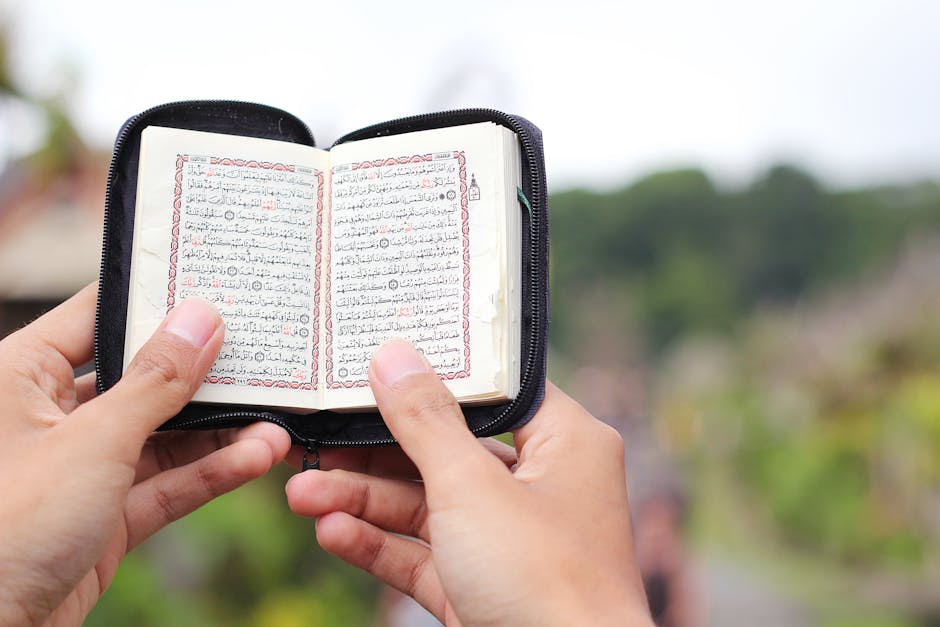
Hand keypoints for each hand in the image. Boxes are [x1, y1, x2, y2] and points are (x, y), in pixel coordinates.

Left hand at [0, 284, 289, 625]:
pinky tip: (255, 459)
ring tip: (277, 424)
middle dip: (208, 377)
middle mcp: (53, 413)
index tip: (220, 287)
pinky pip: (166, 483)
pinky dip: (210, 473)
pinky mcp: (105, 514)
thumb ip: (156, 382)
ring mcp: (83, 466)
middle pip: (145, 378)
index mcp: (24, 373)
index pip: (103, 317)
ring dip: (221, 433)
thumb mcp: (92, 441)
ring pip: (164, 435)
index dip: (161, 300)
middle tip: (265, 360)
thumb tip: (202, 319)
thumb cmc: (7, 527)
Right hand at [286, 340, 651, 625]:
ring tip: (301, 493)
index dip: (434, 372)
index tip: (375, 360)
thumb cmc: (544, 579)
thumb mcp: (473, 487)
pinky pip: (423, 555)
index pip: (492, 390)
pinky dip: (379, 545)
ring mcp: (507, 541)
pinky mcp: (481, 588)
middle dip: (373, 451)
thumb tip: (393, 356)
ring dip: (363, 501)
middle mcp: (538, 486)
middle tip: (315, 437)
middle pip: (444, 450)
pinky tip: (331, 532)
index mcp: (564, 443)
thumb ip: (425, 422)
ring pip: (425, 505)